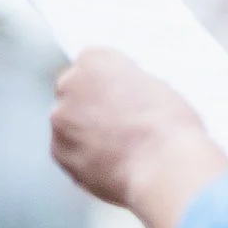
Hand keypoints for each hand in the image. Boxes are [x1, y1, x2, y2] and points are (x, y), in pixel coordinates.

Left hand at [50, 51, 227, 227]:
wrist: (163, 167)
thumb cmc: (169, 127)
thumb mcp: (158, 88)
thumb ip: (129, 86)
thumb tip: (124, 100)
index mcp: (95, 59)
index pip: (93, 64)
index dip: (110, 83)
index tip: (121, 97)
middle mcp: (69, 84)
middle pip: (75, 91)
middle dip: (91, 106)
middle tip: (119, 125)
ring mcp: (60, 119)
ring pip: (69, 123)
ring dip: (85, 132)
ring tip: (118, 150)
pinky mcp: (58, 152)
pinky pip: (68, 151)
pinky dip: (83, 158)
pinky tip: (110, 165)